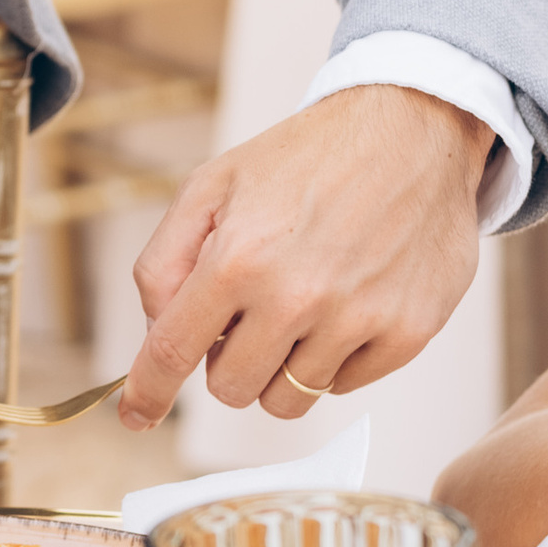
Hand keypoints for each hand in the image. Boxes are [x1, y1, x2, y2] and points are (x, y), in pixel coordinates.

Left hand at [119, 86, 493, 430]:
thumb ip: (164, 260)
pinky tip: (340, 307)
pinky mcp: (408, 333)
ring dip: (278, 366)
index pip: (172, 350)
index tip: (134, 416)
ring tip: (295, 308)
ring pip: (287, 399)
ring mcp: (357, 319)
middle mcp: (295, 297)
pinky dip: (332, 360)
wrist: (413, 130)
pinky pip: (343, 387)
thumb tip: (154, 329)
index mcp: (236, 259)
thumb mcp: (211, 186)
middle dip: (225, 362)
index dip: (146, 392)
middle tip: (245, 317)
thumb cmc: (304, 158)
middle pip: (230, 388)